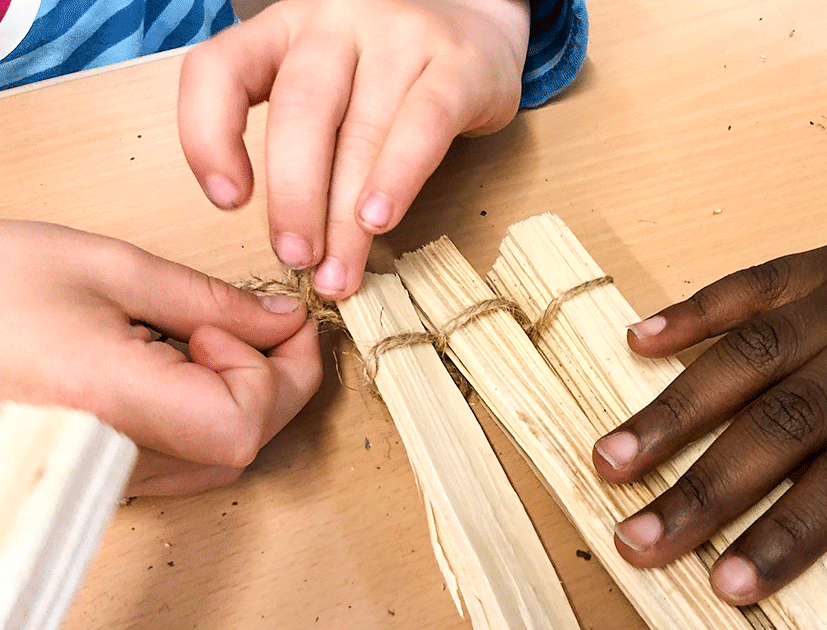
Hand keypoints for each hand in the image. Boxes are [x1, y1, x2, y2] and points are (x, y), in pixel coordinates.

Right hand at [0, 221, 322, 494]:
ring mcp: (111, 476)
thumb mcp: (107, 268)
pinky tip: (183, 365)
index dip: (278, 369)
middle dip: (277, 378)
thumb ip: (209, 300)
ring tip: (205, 335)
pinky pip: (189, 459)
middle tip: (258, 319)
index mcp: (115, 400)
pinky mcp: (108, 475)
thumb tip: (282, 320)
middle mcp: (115, 456)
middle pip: (246, 441)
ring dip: (246, 395)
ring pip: (224, 455)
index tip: (275, 319)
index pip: (245, 420)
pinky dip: (210, 411)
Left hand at [178, 0, 530, 299]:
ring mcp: (398, 38)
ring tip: (338, 271)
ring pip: (360, 133)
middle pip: (300, 114)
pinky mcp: (457, 66)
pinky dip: (397, 178)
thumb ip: (302, 143)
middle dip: (293, 200)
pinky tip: (379, 220)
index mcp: (283, 28)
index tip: (227, 202)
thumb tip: (295, 245)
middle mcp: (334, 23)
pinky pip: (423, 127)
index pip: (219, 69)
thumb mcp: (327, 88)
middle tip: (296, 259)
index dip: (209, 136)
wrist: (480, 25)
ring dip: (344, 216)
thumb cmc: (389, 75)